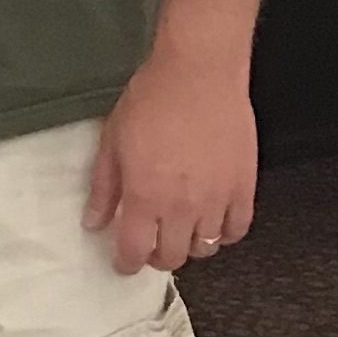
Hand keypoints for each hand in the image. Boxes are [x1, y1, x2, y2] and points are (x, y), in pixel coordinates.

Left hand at [86, 46, 255, 275]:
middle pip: (171, 256)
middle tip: (150, 244)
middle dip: (156, 257)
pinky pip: (236, 230)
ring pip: (205, 248)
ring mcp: (217, 200)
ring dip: (188, 245)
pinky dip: (224, 234)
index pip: (134, 251)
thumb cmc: (151, 100)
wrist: (199, 73)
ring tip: (179, 230)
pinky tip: (213, 222)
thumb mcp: (112, 140)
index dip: (126, 263)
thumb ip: (104, 186)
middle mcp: (182, 207)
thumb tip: (94, 223)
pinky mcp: (243, 188)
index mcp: (145, 196)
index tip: (123, 262)